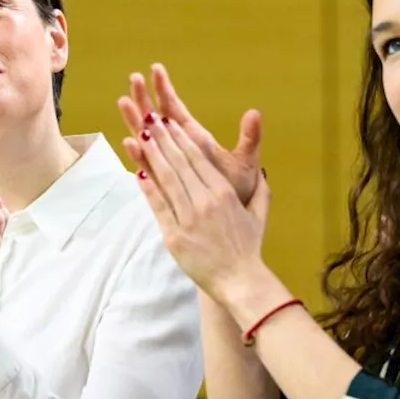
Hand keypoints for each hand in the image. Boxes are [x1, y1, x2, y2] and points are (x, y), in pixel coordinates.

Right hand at [118, 63, 261, 204]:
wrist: (236, 224)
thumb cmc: (240, 191)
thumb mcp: (246, 161)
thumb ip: (249, 137)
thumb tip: (254, 112)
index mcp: (196, 139)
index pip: (176, 108)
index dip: (165, 89)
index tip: (156, 69)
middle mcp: (180, 150)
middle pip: (156, 119)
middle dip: (145, 98)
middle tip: (134, 78)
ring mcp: (170, 167)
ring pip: (147, 140)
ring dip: (136, 121)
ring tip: (124, 101)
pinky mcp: (166, 185)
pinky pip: (150, 167)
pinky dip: (140, 154)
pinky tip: (130, 142)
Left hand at [131, 113, 271, 300]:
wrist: (240, 281)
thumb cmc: (248, 249)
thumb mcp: (259, 215)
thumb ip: (261, 190)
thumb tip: (262, 171)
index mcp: (224, 192)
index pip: (198, 158)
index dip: (180, 137)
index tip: (167, 121)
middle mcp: (206, 201)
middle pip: (179, 162)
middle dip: (162, 137)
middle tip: (147, 117)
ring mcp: (189, 218)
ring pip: (167, 179)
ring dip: (152, 155)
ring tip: (139, 135)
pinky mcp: (175, 236)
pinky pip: (158, 207)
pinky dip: (147, 188)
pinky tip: (137, 170)